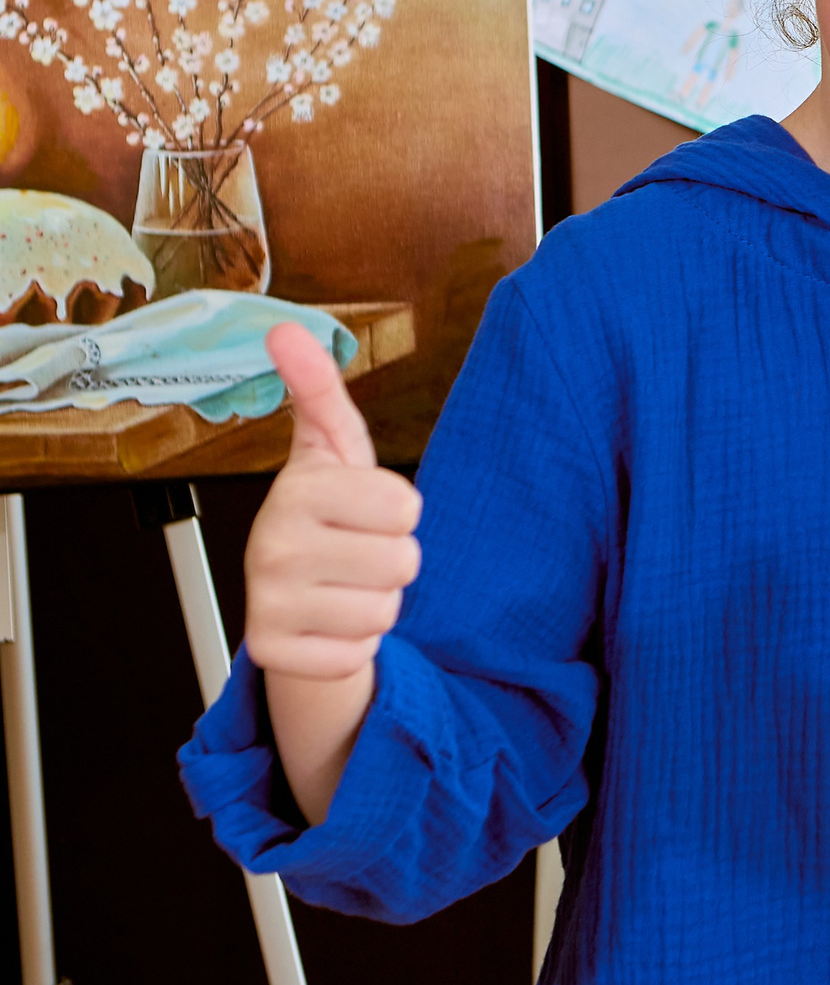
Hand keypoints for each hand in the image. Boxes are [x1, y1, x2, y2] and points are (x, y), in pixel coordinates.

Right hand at [241, 324, 420, 681]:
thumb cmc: (326, 514)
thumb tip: (287, 330)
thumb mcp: (332, 449)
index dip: (398, 510)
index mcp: (296, 492)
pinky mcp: (273, 654)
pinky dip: (353, 644)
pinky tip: (326, 621)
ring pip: (386, 611)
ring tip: (342, 584)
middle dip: (393, 559)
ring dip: (376, 602)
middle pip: (404, 562)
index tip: (364, 509)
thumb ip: (319, 389)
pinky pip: (359, 654)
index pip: (406, 506)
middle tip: (354, 551)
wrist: (288, 595)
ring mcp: (267, 604)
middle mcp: (271, 548)